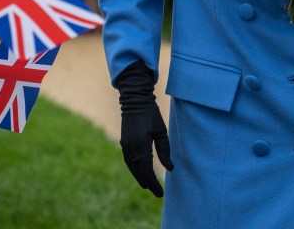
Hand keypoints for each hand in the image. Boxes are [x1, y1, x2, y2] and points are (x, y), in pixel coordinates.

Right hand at [116, 60, 171, 196]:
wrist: (134, 100)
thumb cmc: (151, 115)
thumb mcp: (161, 132)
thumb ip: (164, 151)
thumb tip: (170, 168)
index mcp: (140, 146)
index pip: (146, 170)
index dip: (153, 183)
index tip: (159, 192)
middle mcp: (130, 147)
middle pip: (138, 171)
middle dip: (147, 182)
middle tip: (156, 192)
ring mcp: (125, 145)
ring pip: (131, 166)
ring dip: (139, 176)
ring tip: (147, 185)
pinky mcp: (123, 141)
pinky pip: (128, 160)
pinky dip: (134, 168)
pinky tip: (139, 171)